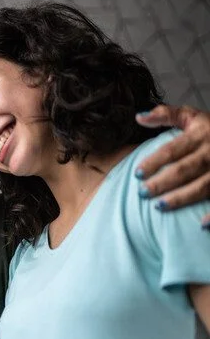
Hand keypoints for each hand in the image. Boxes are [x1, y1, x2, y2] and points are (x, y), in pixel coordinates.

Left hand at [135, 104, 209, 226]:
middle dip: (162, 182)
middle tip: (143, 193)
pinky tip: (200, 224)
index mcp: (201, 134)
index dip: (153, 162)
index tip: (137, 173)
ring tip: (160, 207)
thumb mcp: (193, 117)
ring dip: (181, 198)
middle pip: (185, 169)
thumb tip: (139, 117)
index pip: (172, 149)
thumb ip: (167, 114)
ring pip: (203, 186)